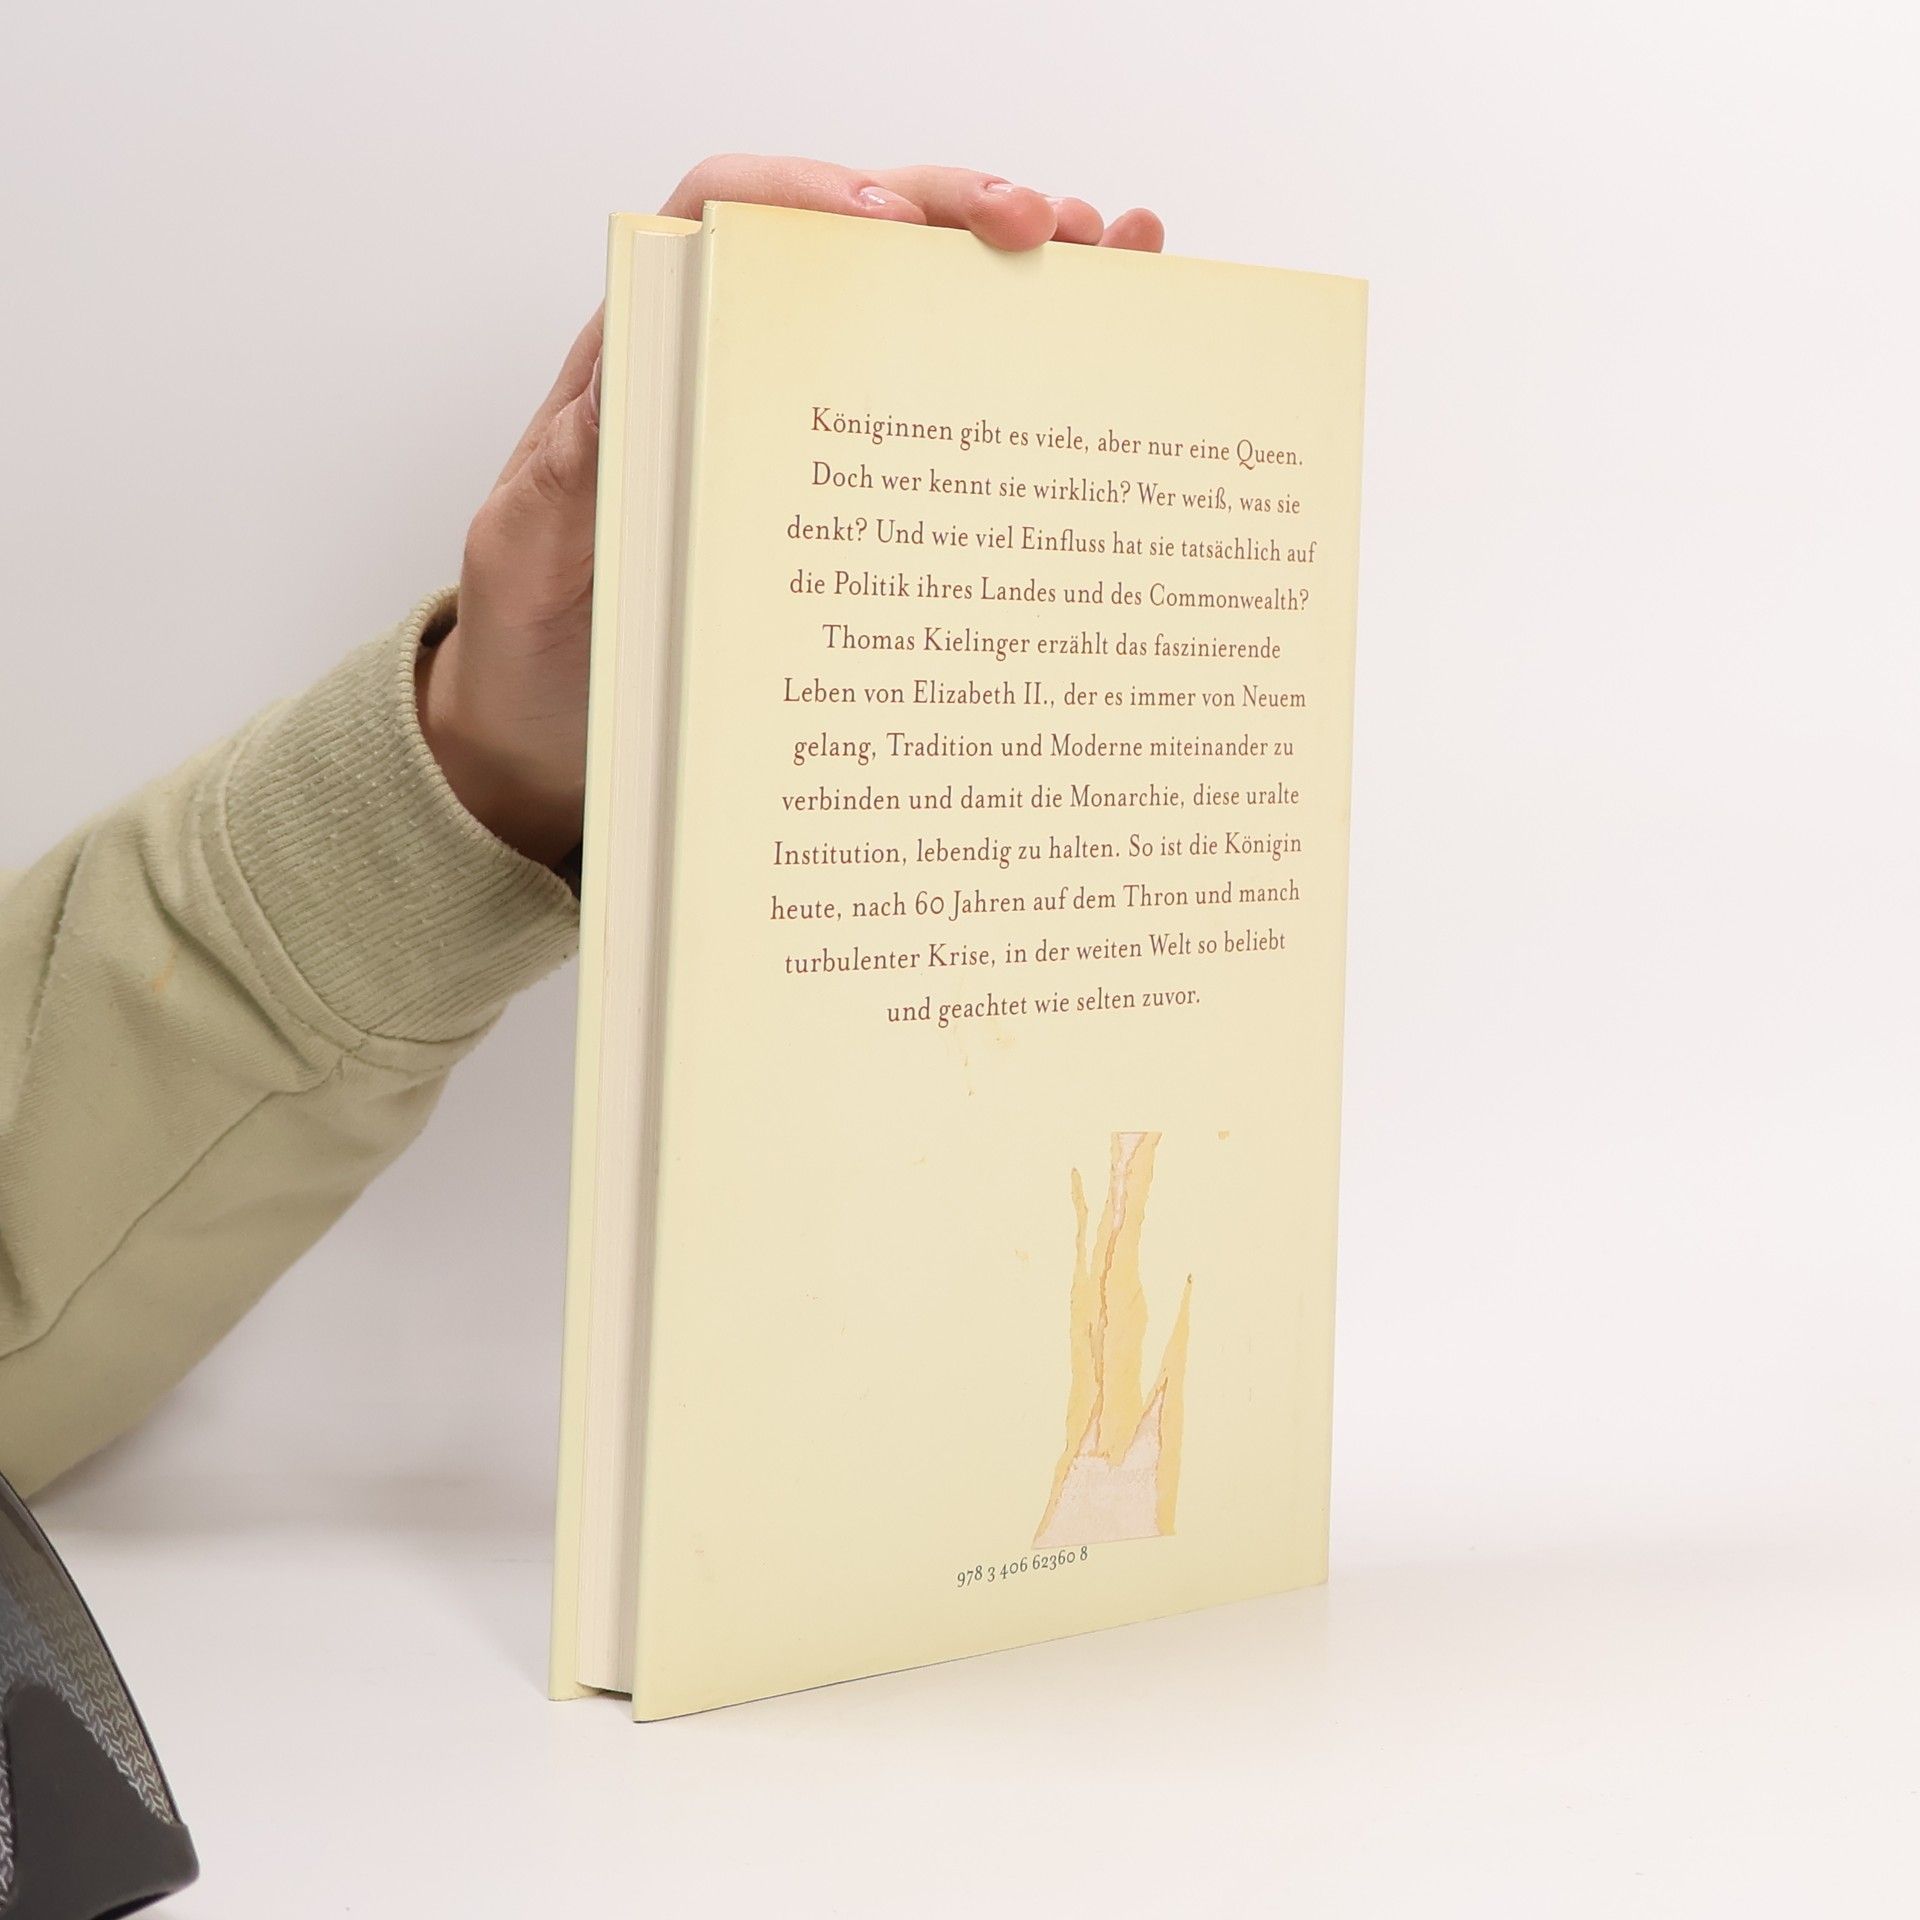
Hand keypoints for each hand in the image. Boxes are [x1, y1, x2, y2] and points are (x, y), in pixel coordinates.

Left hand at [417, 156, 1165, 867]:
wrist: (555, 737)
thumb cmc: (539, 647)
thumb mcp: (528, 564)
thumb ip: (569, 481)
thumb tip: (619, 404)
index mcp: (645, 362)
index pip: (724, 218)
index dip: (806, 197)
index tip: (884, 223)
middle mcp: (732, 369)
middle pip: (849, 240)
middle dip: (950, 210)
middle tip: (1037, 227)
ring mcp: (801, 424)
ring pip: (914, 304)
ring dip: (1011, 267)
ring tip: (1102, 251)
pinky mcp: (851, 496)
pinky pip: (942, 407)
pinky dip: (1023, 358)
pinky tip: (1097, 326)